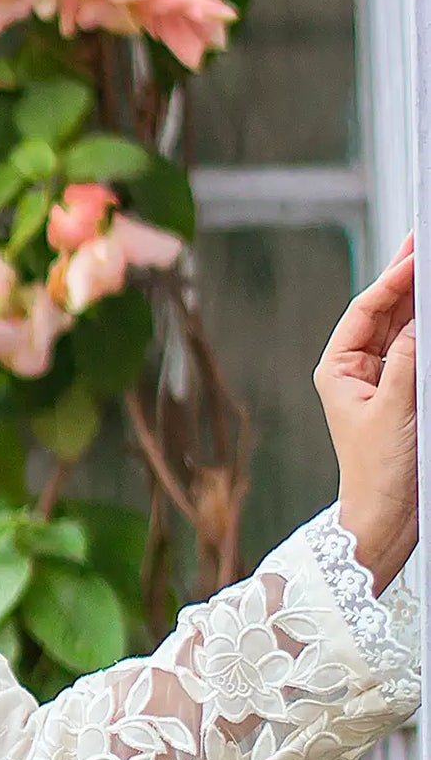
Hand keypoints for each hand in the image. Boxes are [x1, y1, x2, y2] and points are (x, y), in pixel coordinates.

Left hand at [315, 233, 417, 593]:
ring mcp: (381, 380)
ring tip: (428, 263)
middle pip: (385, 312)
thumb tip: (414, 322)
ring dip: (419, 299)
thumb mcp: (393, 411)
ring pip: (403, 328)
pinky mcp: (404, 394)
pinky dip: (427, 330)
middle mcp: (356, 370)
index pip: (366, 311)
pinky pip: (416, 351)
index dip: (392, 279)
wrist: (386, 519)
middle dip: (406, 278)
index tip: (415, 253)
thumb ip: (406, 362)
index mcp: (338, 369)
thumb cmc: (378, 473)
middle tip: (423, 240)